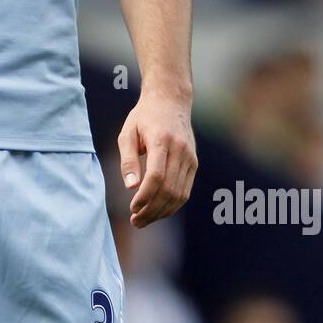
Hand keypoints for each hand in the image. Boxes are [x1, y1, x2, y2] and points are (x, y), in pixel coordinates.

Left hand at [118, 88, 196, 227]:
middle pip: (169, 189)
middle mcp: (180, 150)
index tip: (132, 208)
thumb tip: (131, 187)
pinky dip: (172, 205)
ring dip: (162, 211)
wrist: (170, 101)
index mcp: (161, 141)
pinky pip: (185, 190)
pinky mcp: (194, 163)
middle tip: (135, 221)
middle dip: (152, 210)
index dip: (145, 196)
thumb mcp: (127, 133)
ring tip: (143, 220)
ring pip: (179, 194)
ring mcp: (190, 158)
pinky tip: (158, 211)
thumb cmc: (144, 117)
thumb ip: (128, 160)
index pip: (156, 176)